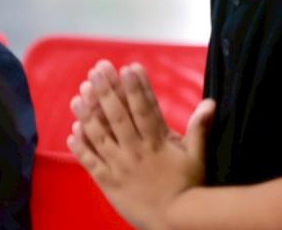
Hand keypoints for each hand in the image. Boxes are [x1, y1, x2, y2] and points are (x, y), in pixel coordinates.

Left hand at [68, 60, 214, 229]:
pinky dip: (80, 146)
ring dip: (89, 113)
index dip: (137, 87)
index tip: (130, 67)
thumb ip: (200, 128)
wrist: (171, 219)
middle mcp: (135, 149)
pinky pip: (90, 161)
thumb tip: (209, 102)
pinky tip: (72, 131)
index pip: (145, 108)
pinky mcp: (107, 180)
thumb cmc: (188, 185)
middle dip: (108, 90)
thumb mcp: (197, 156)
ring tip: (80, 93)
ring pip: (99, 135)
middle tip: (99, 69)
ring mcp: (118, 164)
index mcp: (157, 141)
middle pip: (118, 115)